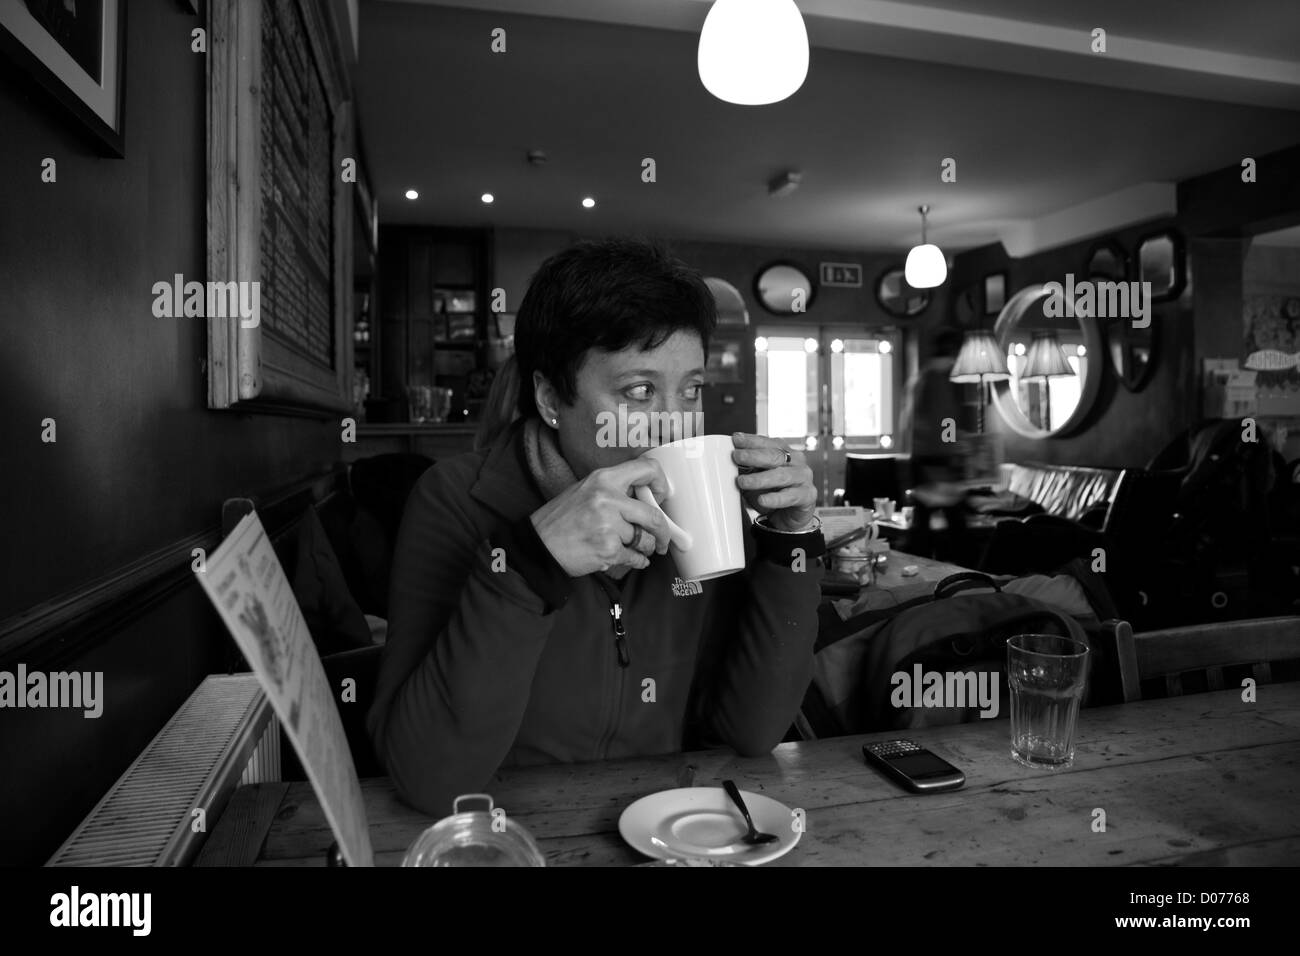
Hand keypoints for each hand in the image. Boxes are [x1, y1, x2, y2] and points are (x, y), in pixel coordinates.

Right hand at [530, 457, 672, 576]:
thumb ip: (615, 490)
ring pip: (645, 539)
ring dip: (646, 548)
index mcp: (604, 479)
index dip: (661, 484)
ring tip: (639, 549)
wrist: (539, 544)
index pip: (647, 469)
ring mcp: (608, 525)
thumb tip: (647, 498)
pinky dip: (637, 561)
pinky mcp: (607, 549)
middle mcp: (608, 499)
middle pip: (654, 515)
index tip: (661, 497)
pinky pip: (635, 557)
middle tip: (663, 538)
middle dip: (663, 531)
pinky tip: (633, 559)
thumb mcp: (586, 490)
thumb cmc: (562, 518)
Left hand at [732, 433, 816, 531]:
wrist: (789, 516)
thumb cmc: (772, 492)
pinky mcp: (807, 496)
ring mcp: (804, 478)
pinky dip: (775, 499)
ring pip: (781, 476)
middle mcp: (797, 462)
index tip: (736, 440)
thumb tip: (726, 460)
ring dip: (760, 478)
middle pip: (776, 456)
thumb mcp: (757, 477)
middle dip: (754, 456)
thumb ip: (747, 468)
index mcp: (785, 452)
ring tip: (742, 482)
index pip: (769, 442)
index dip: (752, 440)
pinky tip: (763, 500)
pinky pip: (790, 497)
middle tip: (737, 457)